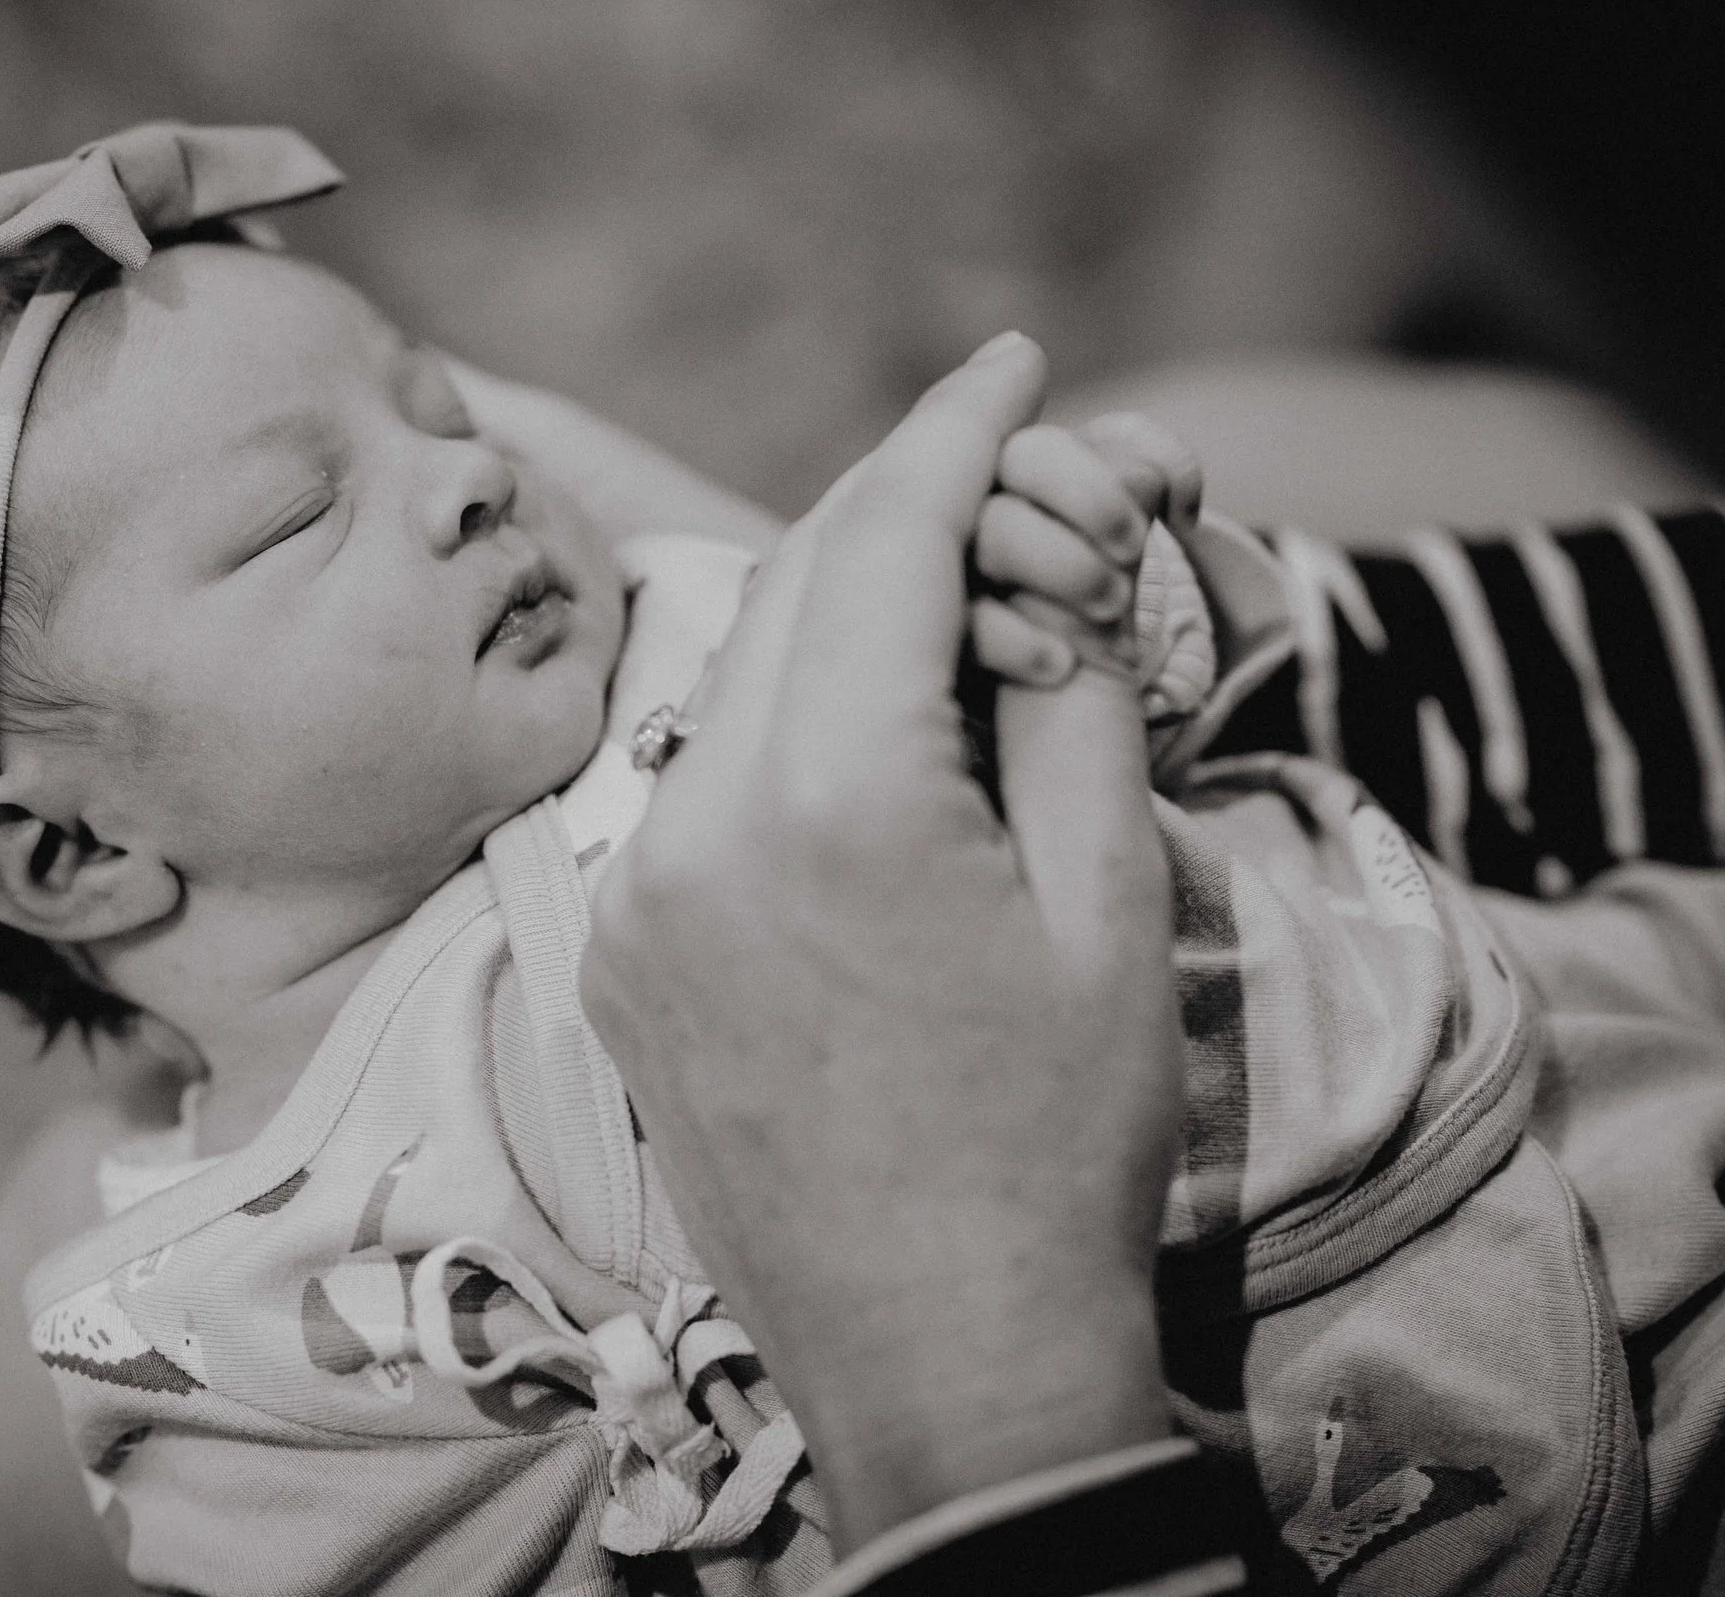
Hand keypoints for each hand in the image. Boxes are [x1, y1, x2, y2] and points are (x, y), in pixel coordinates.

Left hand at [579, 335, 1184, 1550]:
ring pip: (739, 681)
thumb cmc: (1058, 1144)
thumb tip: (1034, 579)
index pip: (882, 541)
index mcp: (829, 803)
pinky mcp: (614, 959)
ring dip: (845, 622)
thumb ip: (1067, 702)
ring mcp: (631, 897)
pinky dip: (785, 728)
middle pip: (797, 588)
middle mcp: (690, 827)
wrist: (941, 1361)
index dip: (954, 432)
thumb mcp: (1110, 905)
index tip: (1009, 362)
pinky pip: (696, 783)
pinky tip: (871, 747)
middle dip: (903, 509)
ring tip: (964, 626)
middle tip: (1002, 469)